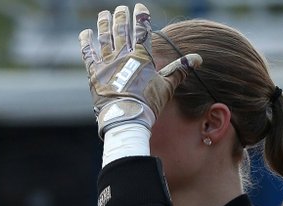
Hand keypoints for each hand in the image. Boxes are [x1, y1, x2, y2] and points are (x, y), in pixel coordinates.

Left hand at [78, 3, 200, 137]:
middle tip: (121, 8)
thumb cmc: (148, 103)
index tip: (140, 7)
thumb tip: (197, 58)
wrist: (126, 118)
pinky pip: (88, 54)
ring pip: (105, 39)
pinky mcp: (94, 74)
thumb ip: (179, 70)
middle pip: (122, 31)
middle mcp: (123, 57)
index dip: (141, 17)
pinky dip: (85, 43)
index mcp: (141, 57)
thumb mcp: (167, 85)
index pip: (142, 31)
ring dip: (105, 25)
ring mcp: (107, 64)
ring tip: (104, 14)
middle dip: (121, 17)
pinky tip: (85, 32)